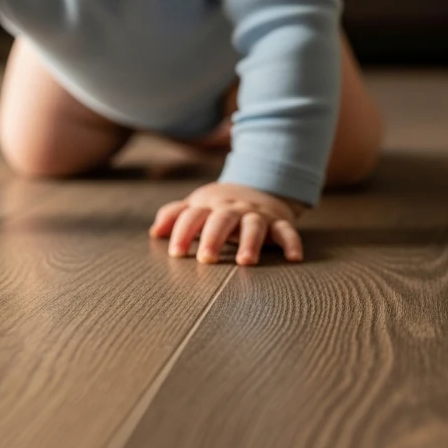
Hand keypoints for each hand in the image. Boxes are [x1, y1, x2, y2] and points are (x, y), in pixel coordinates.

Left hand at [149, 182, 305, 265]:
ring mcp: (257, 215)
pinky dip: (292, 242)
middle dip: (213, 237)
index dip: (182, 232)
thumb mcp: (197, 205)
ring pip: (254, 225)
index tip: (176, 253)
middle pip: (222, 220)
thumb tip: (155, 232)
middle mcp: (233, 209)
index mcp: (209, 206)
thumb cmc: (220, 205)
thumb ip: (174, 216)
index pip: (192, 216)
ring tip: (245, 261)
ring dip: (250, 242)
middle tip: (206, 258)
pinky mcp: (279, 221)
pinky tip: (292, 257)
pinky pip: (287, 230)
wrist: (259, 186)